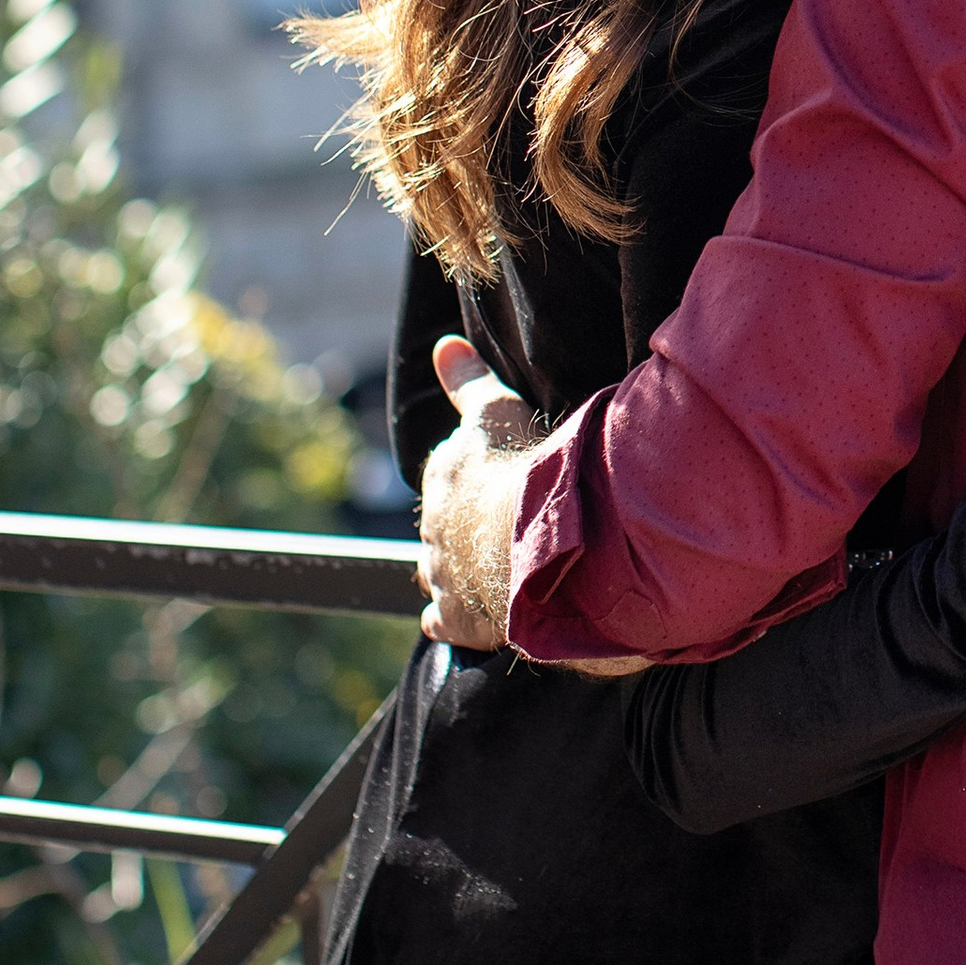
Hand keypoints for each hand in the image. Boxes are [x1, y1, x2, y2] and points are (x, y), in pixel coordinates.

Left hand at [419, 339, 650, 675]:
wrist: (534, 541)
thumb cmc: (522, 470)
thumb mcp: (495, 411)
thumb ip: (469, 379)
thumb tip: (445, 344)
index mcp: (444, 476)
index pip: (450, 477)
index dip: (475, 483)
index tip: (497, 486)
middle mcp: (431, 527)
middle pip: (443, 527)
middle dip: (464, 529)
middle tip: (500, 529)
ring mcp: (440, 575)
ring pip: (438, 573)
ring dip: (459, 572)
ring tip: (491, 572)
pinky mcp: (455, 617)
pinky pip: (442, 619)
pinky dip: (452, 618)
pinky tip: (470, 617)